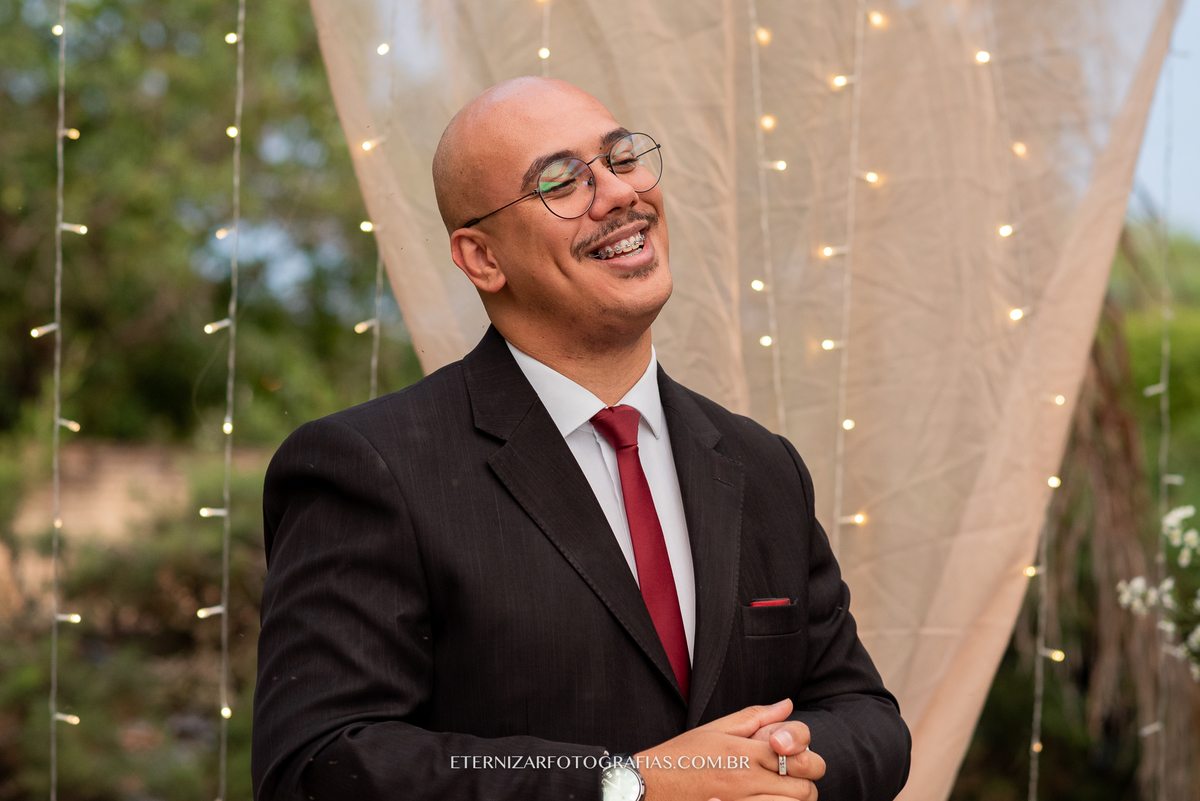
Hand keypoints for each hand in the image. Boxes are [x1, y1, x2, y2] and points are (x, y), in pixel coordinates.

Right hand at [634, 698, 818, 800]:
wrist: (652, 784)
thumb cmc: (682, 755)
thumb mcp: (717, 729)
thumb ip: (756, 717)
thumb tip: (787, 705)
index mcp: (745, 753)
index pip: (797, 757)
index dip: (805, 759)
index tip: (795, 759)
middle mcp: (747, 779)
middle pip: (802, 788)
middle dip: (804, 783)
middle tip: (793, 779)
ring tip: (783, 793)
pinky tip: (769, 800)